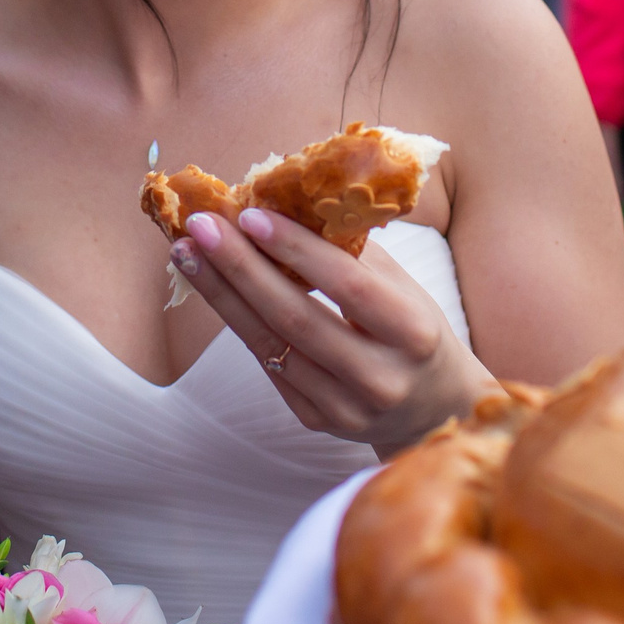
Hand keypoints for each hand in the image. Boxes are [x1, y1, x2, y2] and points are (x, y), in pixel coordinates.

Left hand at [174, 209, 494, 456]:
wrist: (435, 410)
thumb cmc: (414, 329)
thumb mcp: (404, 287)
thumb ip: (353, 252)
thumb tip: (286, 202)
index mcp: (412, 333)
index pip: (348, 285)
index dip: (297, 249)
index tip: (251, 213)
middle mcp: (380, 377)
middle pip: (296, 318)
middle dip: (241, 268)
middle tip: (200, 226)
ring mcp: (345, 408)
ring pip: (271, 346)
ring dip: (223, 296)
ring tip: (188, 254)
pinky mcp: (317, 421)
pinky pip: (269, 366)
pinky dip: (239, 322)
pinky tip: (215, 289)